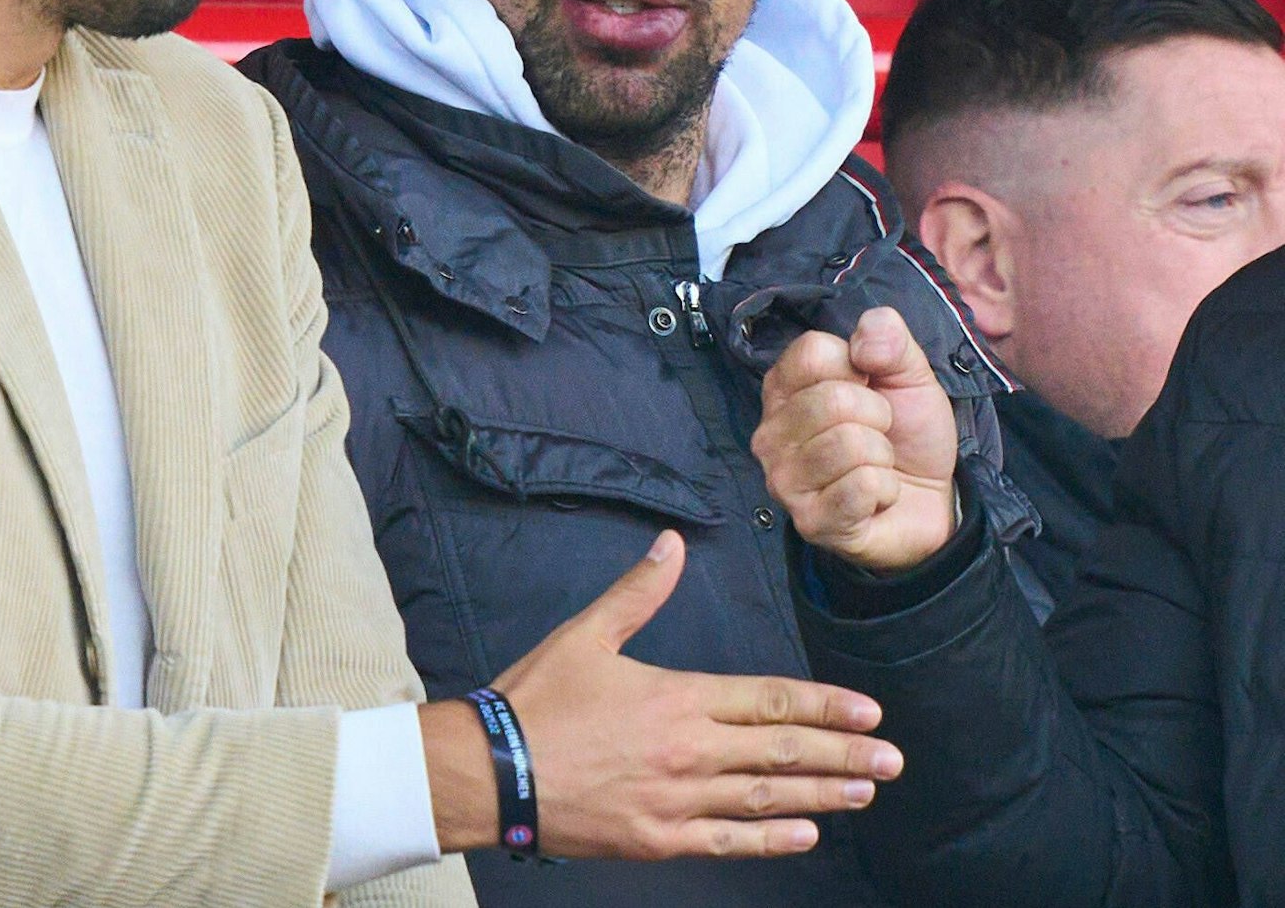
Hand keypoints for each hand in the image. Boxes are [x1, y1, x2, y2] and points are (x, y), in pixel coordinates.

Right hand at [420, 531, 900, 860]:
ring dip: (822, 793)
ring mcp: (677, 799)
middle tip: (892, 759)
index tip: (867, 711)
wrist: (493, 769)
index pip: (768, 701)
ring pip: (765, 796)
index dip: (823, 706)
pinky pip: (729, 841)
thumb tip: (672, 545)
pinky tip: (807, 833)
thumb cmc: (536, 700)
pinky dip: (771, 838)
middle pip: (781, 752)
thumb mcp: (586, 634)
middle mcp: (689, 750)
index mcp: (678, 697)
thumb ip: (638, 593)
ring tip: (865, 790)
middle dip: (843, 753)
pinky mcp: (658, 839)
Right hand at [752, 306, 959, 573]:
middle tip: (878, 435)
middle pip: (832, 400)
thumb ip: (890, 340)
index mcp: (784, 387)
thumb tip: (864, 344)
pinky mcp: (808, 521)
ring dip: (882, 457)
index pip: (813, 352)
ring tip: (876, 466)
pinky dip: (885, 490)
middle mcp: (770, 432)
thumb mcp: (910, 374)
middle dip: (879, 417)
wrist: (932, 498)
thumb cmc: (908, 432)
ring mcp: (784, 480)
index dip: (860, 368)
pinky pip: (862, 487)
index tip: (868, 390)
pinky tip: (874, 498)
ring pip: (849, 445)